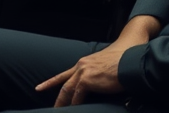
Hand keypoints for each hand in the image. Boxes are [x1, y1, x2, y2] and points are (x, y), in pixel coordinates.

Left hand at [38, 16, 159, 106]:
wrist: (127, 60)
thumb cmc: (121, 64)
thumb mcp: (103, 68)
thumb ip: (97, 76)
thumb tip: (98, 84)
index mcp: (83, 64)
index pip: (63, 75)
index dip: (51, 82)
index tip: (40, 87)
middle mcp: (80, 67)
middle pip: (63, 83)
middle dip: (54, 95)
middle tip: (48, 104)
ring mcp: (82, 73)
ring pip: (67, 90)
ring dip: (62, 102)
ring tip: (57, 111)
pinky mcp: (87, 81)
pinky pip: (77, 96)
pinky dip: (75, 104)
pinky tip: (73, 110)